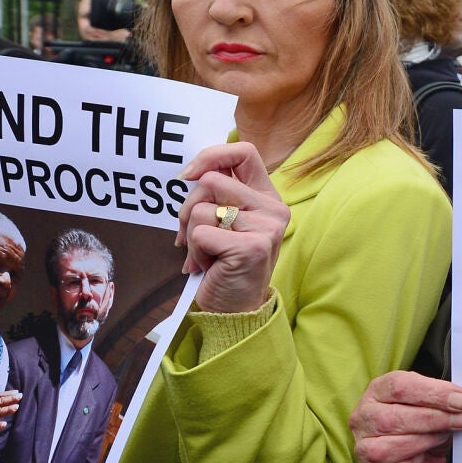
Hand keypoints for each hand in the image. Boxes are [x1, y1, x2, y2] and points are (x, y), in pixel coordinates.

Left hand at [177, 142, 290, 313]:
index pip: (244, 152)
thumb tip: (190, 173)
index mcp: (268, 197)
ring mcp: (265, 228)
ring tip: (206, 255)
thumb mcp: (226, 222)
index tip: (188, 175)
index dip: (211, 156)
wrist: (235, 310)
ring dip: (191, 236)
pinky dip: (194, 252)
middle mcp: (273, 209)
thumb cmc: (225, 263)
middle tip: (193, 235)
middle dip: (188, 208)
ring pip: (201, 209)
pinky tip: (208, 267)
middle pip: (211, 180)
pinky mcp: (251, 247)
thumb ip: (219, 194)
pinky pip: (200, 233)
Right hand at [350, 370, 461, 462]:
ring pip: (384, 449)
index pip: (398, 386)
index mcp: (377, 392)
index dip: (433, 393)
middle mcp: (363, 418)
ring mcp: (361, 448)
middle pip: (391, 418)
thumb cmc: (425, 427)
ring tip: (441, 438)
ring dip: (422, 443)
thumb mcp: (435, 405)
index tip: (461, 400)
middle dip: (432, 419)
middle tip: (460, 420)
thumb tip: (461, 399)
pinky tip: (422, 460)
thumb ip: (444, 398)